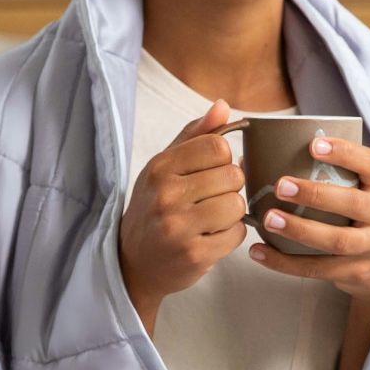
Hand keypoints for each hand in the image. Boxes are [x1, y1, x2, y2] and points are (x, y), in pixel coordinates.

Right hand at [118, 98, 247, 330]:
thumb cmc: (153, 209)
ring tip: (210, 219)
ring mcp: (179, 227)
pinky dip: (230, 236)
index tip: (209, 173)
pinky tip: (210, 237)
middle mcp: (167, 195)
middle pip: (233, 175)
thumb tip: (222, 106)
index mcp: (160, 167)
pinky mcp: (194, 255)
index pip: (217, 146)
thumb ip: (194, 135)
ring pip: (237, 205)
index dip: (222, 160)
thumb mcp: (164, 168)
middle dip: (228, 188)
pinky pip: (237, 234)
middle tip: (209, 199)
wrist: (132, 263)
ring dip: (231, 213)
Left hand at [247, 134, 369, 310]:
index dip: (344, 152)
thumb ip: (324, 175)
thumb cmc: (359, 217)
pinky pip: (320, 268)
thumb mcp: (358, 192)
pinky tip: (260, 252)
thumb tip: (251, 161)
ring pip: (337, 240)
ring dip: (300, 229)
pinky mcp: (358, 273)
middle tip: (281, 186)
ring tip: (269, 220)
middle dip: (315, 194)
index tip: (313, 145)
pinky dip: (286, 262)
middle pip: (353, 203)